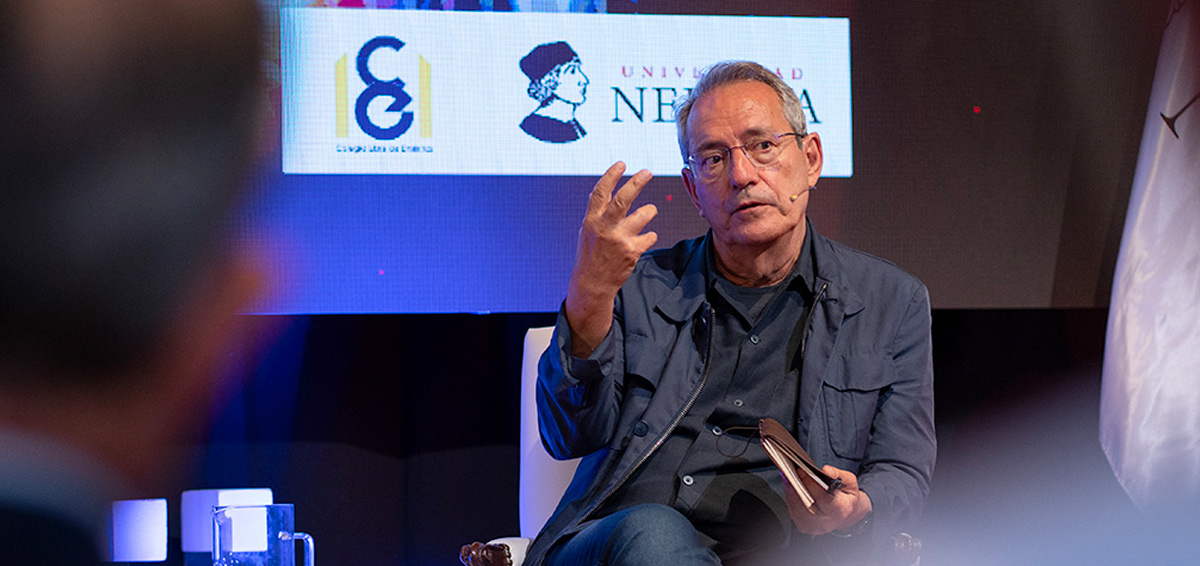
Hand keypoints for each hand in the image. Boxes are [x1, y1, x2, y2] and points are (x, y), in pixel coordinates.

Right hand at [564, 162, 657, 356]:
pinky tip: (644, 239)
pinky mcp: (632, 252)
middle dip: (636, 183)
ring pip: (643, 215)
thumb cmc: (590, 254)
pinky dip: (650, 235)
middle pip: (623, 200)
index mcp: (592, 220)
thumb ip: (595, 212)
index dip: (611, 176)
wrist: (592, 283)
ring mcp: (619, 240)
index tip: (622, 164)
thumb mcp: (587, 231)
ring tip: (650, 210)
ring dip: (650, 210)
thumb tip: (598, 190)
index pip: (601, 193)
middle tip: (647, 172)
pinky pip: (650, 236)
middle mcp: (605, 228)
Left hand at [784, 465, 871, 535]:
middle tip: (790, 471)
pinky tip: (788, 486)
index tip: (802, 471)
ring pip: (797, 510)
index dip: (812, 485)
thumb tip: (826, 470)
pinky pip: (793, 513)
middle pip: (807, 506)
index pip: (824, 499)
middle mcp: (828, 523)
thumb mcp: (850, 482)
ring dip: (790, 492)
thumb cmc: (847, 496)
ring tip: (786, 476)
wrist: (847, 513)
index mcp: (841, 510)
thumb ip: (839, 474)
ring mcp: (815, 527)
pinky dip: (789, 498)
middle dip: (797, 487)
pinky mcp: (805, 527)